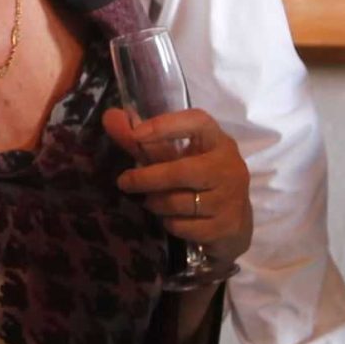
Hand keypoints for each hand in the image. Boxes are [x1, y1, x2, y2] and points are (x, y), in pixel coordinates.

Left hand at [104, 107, 251, 267]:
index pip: (197, 122)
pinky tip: (171, 218)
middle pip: (182, 171)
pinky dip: (170, 223)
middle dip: (148, 178)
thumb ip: (144, 141)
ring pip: (179, 202)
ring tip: (151, 200)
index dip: (165, 125)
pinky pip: (184, 226)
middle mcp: (229, 166)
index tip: (135, 134)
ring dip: (157, 203)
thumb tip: (109, 117)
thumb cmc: (200, 179)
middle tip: (124, 182)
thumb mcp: (179, 156)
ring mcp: (230, 198)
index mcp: (218, 141)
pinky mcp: (226, 226)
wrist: (235, 221)